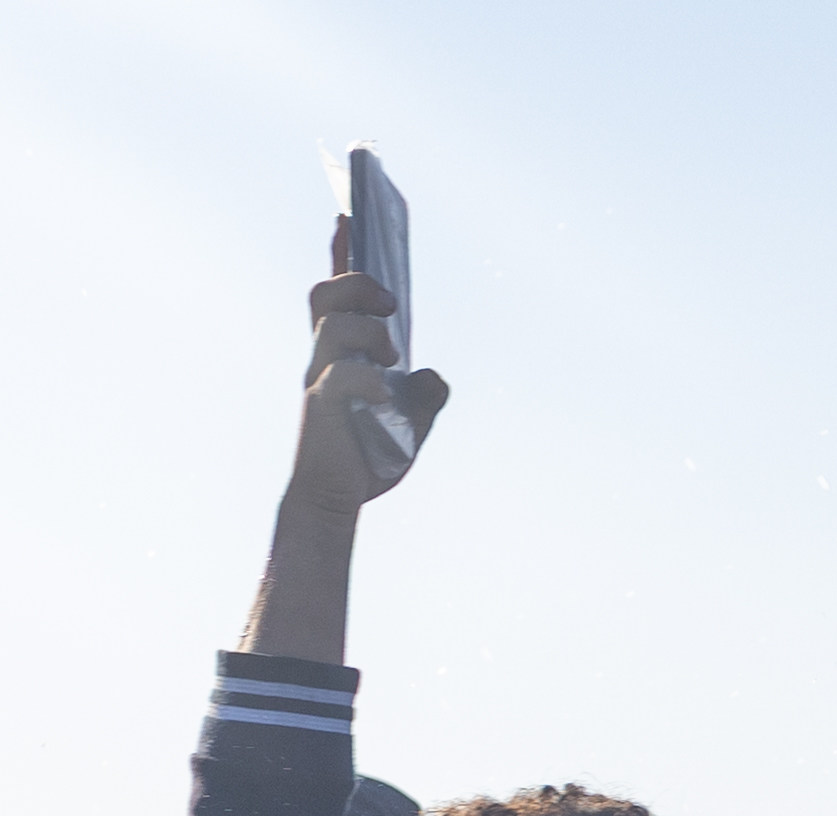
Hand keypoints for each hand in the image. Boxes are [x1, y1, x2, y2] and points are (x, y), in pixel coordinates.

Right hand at [287, 257, 447, 516]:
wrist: (337, 497)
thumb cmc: (368, 455)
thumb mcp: (411, 422)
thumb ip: (425, 394)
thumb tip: (433, 376)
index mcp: (345, 352)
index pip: (339, 292)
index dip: (341, 252)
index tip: (347, 214)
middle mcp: (326, 356)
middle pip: (325, 293)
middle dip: (358, 284)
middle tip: (392, 305)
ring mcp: (320, 378)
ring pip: (331, 325)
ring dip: (369, 331)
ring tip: (392, 358)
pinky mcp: (322, 407)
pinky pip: (340, 377)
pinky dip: (369, 381)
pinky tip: (386, 397)